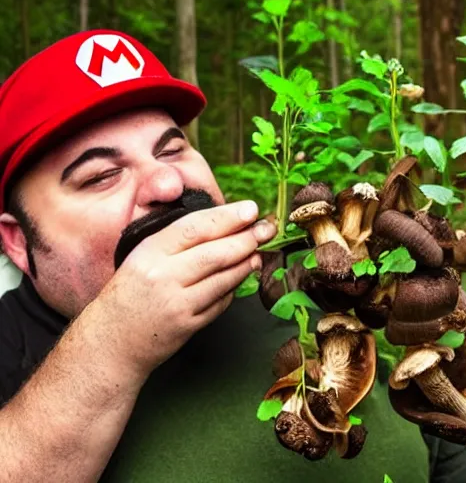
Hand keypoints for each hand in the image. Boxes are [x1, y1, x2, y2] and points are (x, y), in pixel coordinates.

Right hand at [90, 201, 275, 376]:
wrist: (111, 342)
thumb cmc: (127, 294)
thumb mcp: (140, 257)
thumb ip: (173, 241)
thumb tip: (218, 224)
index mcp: (149, 253)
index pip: (195, 228)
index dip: (227, 217)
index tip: (251, 209)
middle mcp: (163, 277)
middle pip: (216, 253)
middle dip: (247, 238)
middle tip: (267, 229)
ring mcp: (178, 304)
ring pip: (223, 279)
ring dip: (246, 263)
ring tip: (257, 253)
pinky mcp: (188, 326)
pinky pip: (220, 303)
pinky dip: (232, 288)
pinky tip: (239, 278)